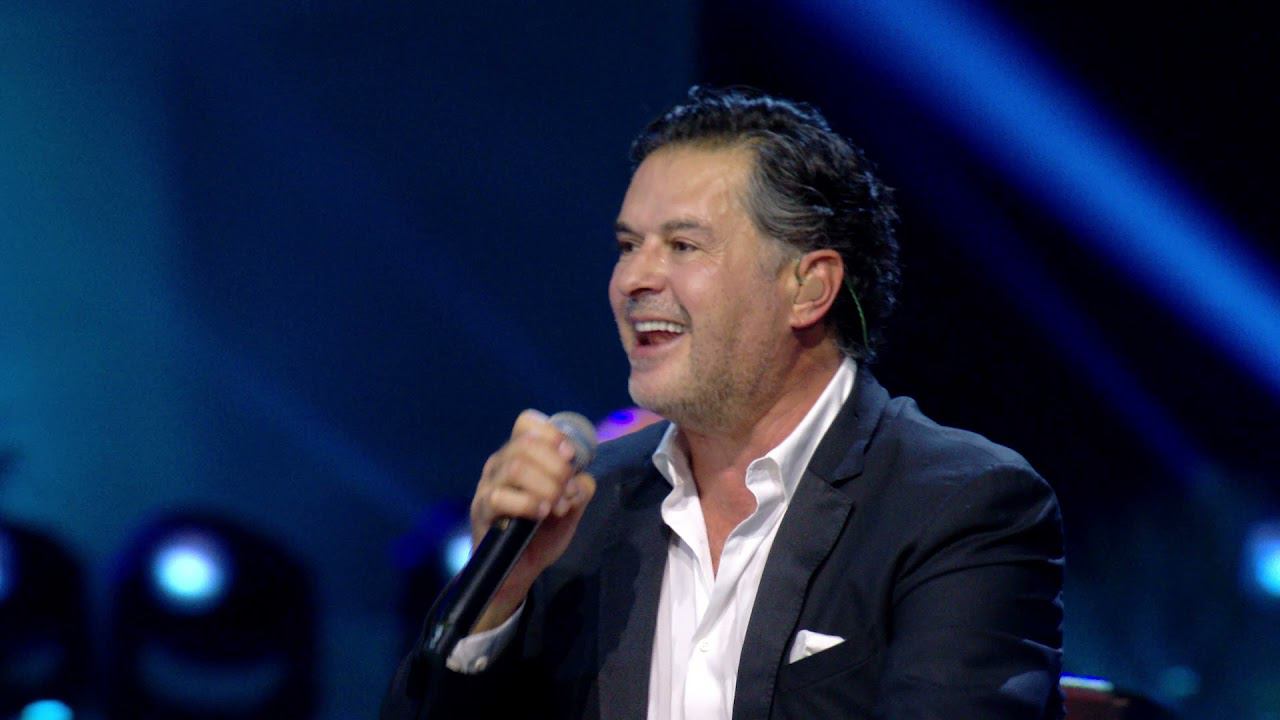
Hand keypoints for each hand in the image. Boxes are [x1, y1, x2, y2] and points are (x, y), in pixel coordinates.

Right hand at [468, 409, 596, 631]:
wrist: (521, 569)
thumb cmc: (543, 531)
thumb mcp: (570, 506)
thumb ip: (579, 487)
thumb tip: (580, 478)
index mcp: (520, 454)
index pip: (528, 423)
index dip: (552, 433)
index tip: (570, 456)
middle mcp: (500, 463)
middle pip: (526, 444)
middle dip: (556, 467)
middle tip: (568, 492)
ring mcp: (488, 485)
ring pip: (516, 466)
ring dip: (546, 485)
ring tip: (558, 506)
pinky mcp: (482, 510)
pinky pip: (501, 497)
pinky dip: (528, 503)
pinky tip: (542, 514)